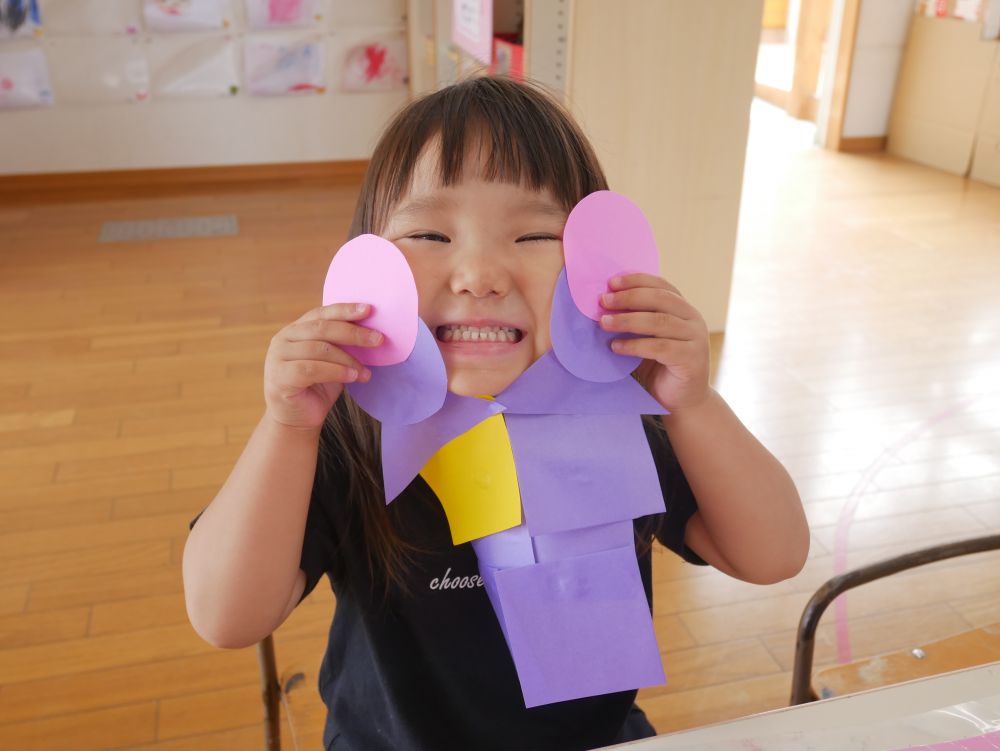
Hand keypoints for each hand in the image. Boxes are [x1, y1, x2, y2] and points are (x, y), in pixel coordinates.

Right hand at [263, 303, 382, 429]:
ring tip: (365, 372)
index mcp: (296, 329)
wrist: (298, 418)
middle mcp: (283, 338)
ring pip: (319, 349)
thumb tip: (372, 332)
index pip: (322, 313)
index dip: (345, 310)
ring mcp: (278, 357)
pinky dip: (336, 372)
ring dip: (348, 359)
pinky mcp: (279, 376)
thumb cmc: (318, 387)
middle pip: (322, 328)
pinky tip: (352, 378)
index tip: (369, 309)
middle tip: (378, 339)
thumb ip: (343, 344)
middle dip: (353, 333)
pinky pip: (311, 369)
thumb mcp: (334, 361)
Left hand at [599, 274, 710, 410]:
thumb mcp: (647, 338)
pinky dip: (635, 345)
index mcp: (683, 309)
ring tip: (604, 323)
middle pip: (660, 299)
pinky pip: (660, 347)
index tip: (611, 283)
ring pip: (659, 322)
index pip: (661, 286)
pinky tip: (616, 347)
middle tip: (603, 301)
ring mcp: (696, 338)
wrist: (682, 401)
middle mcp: (693, 319)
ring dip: (627, 320)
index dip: (636, 281)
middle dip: (629, 298)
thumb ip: (636, 320)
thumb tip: (604, 305)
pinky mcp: (692, 359)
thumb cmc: (660, 367)